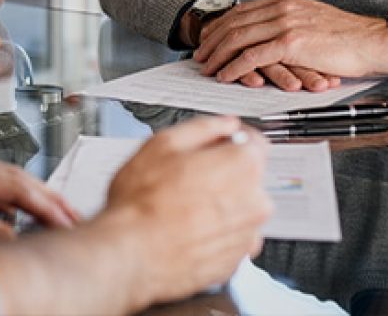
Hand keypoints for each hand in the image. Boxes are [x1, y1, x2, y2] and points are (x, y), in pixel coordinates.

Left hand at [0, 144, 77, 238]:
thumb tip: (8, 232)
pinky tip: (5, 218)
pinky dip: (0, 202)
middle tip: (72, 217)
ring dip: (23, 201)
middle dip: (43, 197)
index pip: (12, 182)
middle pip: (9, 177)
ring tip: (49, 219)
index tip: (69, 219)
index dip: (45, 202)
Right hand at [101, 116, 270, 307]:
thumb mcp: (163, 143)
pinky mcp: (235, 262)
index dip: (232, 138)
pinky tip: (185, 226)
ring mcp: (246, 236)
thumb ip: (203, 127)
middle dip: (223, 171)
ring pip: (239, 207)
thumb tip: (223, 125)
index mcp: (241, 166)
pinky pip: (230, 236)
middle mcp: (254, 203)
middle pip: (247, 176)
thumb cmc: (142, 202)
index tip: (218, 141)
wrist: (132, 253)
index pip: (255, 142)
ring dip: (219, 202)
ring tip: (182, 203)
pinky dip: (214, 230)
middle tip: (187, 174)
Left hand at [193, 0, 387, 88]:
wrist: (374, 41)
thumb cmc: (347, 37)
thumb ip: (288, 23)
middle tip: (199, 55)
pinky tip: (226, 75)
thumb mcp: (311, 20)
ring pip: (238, 38)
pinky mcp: (291, 43)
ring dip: (218, 55)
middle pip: (234, 23)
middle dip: (212, 40)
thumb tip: (269, 35)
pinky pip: (253, 56)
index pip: (241, 12)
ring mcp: (285, 24)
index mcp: (284, 1)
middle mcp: (280, 7)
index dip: (221, 26)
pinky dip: (235, 66)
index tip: (208, 38)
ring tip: (207, 68)